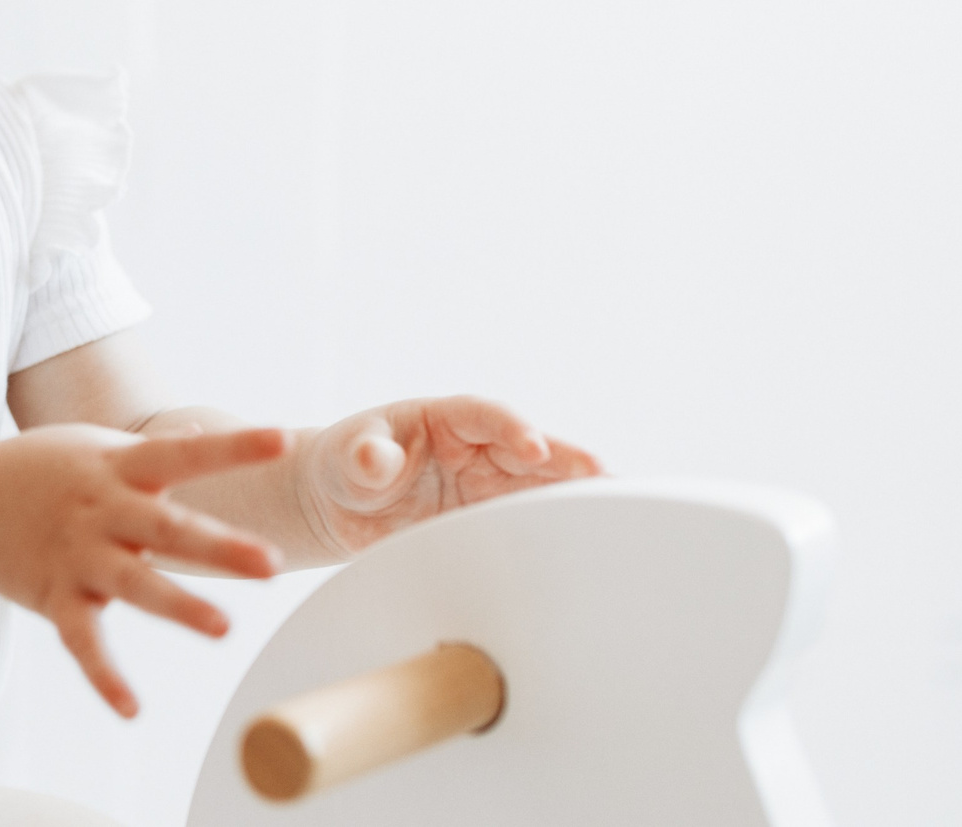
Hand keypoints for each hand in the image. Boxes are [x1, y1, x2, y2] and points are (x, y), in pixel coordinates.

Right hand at [0, 423, 286, 716]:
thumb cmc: (45, 471)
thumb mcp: (96, 448)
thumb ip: (151, 449)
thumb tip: (204, 433)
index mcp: (120, 468)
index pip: (185, 453)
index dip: (235, 448)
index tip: (283, 440)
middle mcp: (103, 511)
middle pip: (168, 529)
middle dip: (220, 547)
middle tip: (272, 563)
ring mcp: (78, 557)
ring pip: (134, 586)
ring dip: (179, 607)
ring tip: (224, 628)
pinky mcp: (55, 598)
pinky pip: (82, 642)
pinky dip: (104, 676)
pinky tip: (132, 709)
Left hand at [296, 396, 600, 558]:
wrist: (342, 505)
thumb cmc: (346, 466)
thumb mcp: (348, 457)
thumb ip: (364, 456)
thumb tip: (373, 458)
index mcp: (446, 419)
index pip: (487, 417)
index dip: (513, 428)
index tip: (534, 445)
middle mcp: (477, 449)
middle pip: (530, 449)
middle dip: (566, 459)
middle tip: (604, 475)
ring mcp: (489, 486)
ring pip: (539, 486)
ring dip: (574, 495)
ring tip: (619, 508)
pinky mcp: (490, 520)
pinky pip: (528, 522)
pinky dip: (556, 530)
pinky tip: (588, 545)